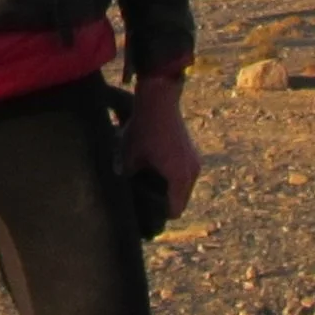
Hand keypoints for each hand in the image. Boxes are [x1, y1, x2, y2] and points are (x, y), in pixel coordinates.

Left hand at [123, 74, 200, 218]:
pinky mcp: (192, 151)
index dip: (159, 215)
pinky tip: (155, 167)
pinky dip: (173, 175)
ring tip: (148, 182)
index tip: (145, 214)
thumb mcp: (128, 156)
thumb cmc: (142, 129)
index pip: (175, 210)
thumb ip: (126, 176)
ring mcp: (195, 161)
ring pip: (183, 187)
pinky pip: (184, 173)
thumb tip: (119, 189)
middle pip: (180, 200)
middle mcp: (192, 172)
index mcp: (179, 178)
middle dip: (164, 202)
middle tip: (144, 199)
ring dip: (169, 187)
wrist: (159, 99)